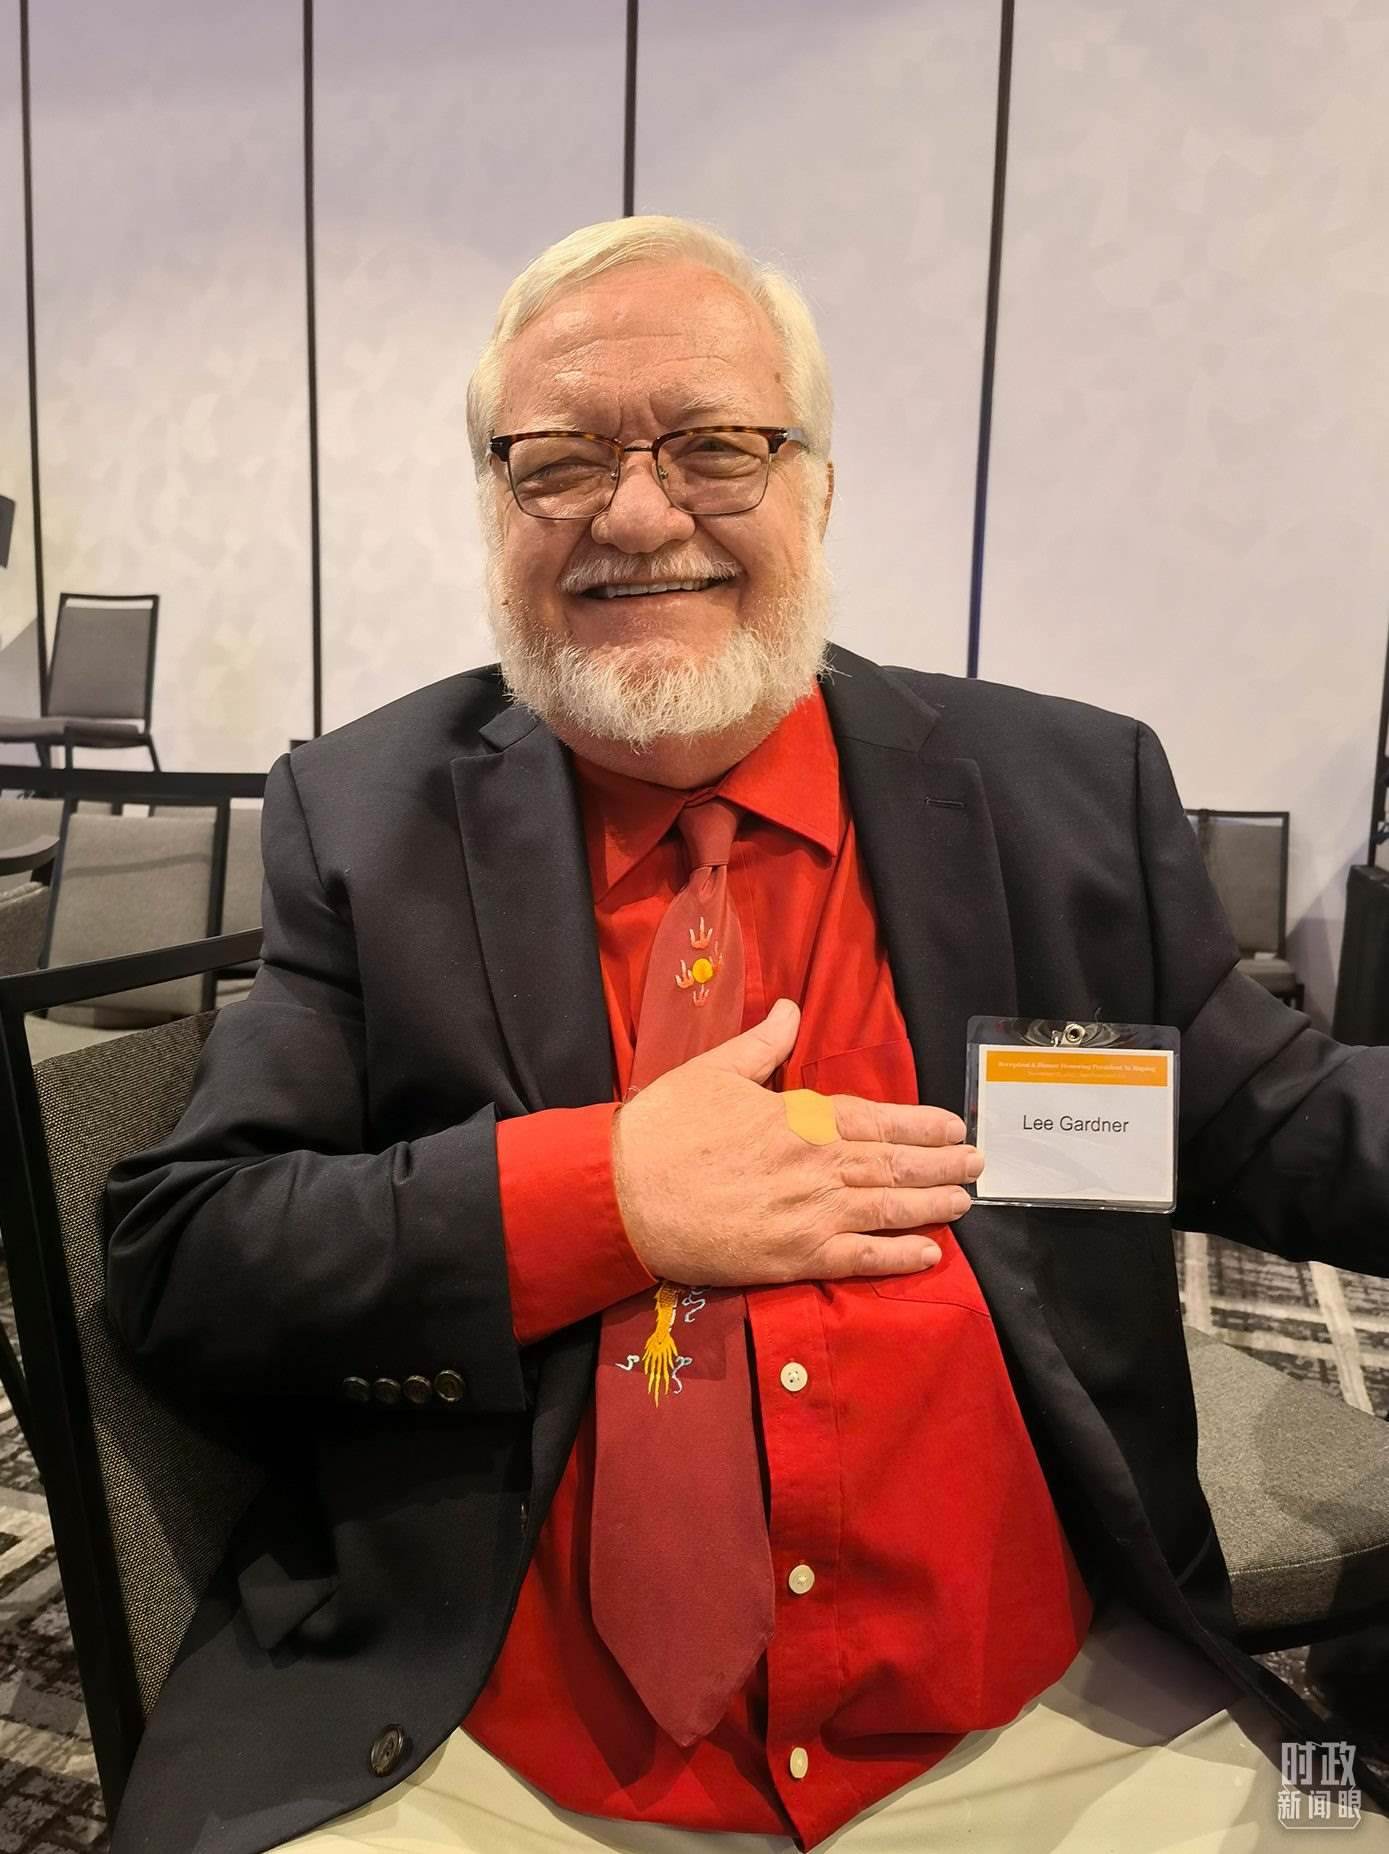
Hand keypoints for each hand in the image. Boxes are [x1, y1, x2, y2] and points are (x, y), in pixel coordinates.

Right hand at [611, 997, 981, 1287]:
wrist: (624, 1192)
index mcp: (800, 1117)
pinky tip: (929, 1253)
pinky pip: (858, 1259)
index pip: (877, 1117)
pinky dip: (897, 1256)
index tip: (954, 1126)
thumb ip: (763, 1044)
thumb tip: (791, 1008)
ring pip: (887, 1208)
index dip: (921, 1124)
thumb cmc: (665, 1126)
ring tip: (965, 1202)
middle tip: (978, 1164)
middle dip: (941, 1165)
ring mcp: (810, 1215)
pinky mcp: (793, 1258)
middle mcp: (817, 1165)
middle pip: (893, 1163)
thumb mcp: (714, 1070)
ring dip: (932, 1205)